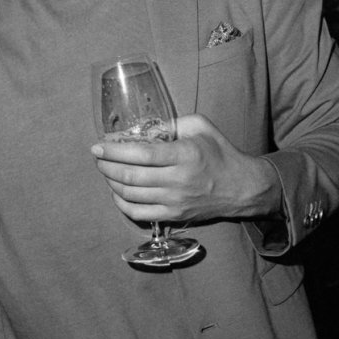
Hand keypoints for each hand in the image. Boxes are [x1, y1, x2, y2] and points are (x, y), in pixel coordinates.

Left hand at [91, 113, 275, 225]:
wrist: (241, 187)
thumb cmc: (219, 152)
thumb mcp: (200, 126)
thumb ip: (171, 123)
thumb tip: (141, 128)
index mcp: (184, 154)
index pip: (140, 154)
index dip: (114, 151)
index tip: (97, 146)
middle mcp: (178, 180)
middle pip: (130, 176)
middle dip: (106, 166)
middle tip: (98, 158)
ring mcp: (174, 202)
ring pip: (130, 195)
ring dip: (111, 182)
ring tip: (105, 171)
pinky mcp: (173, 216)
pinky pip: (137, 214)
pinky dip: (121, 203)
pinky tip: (117, 192)